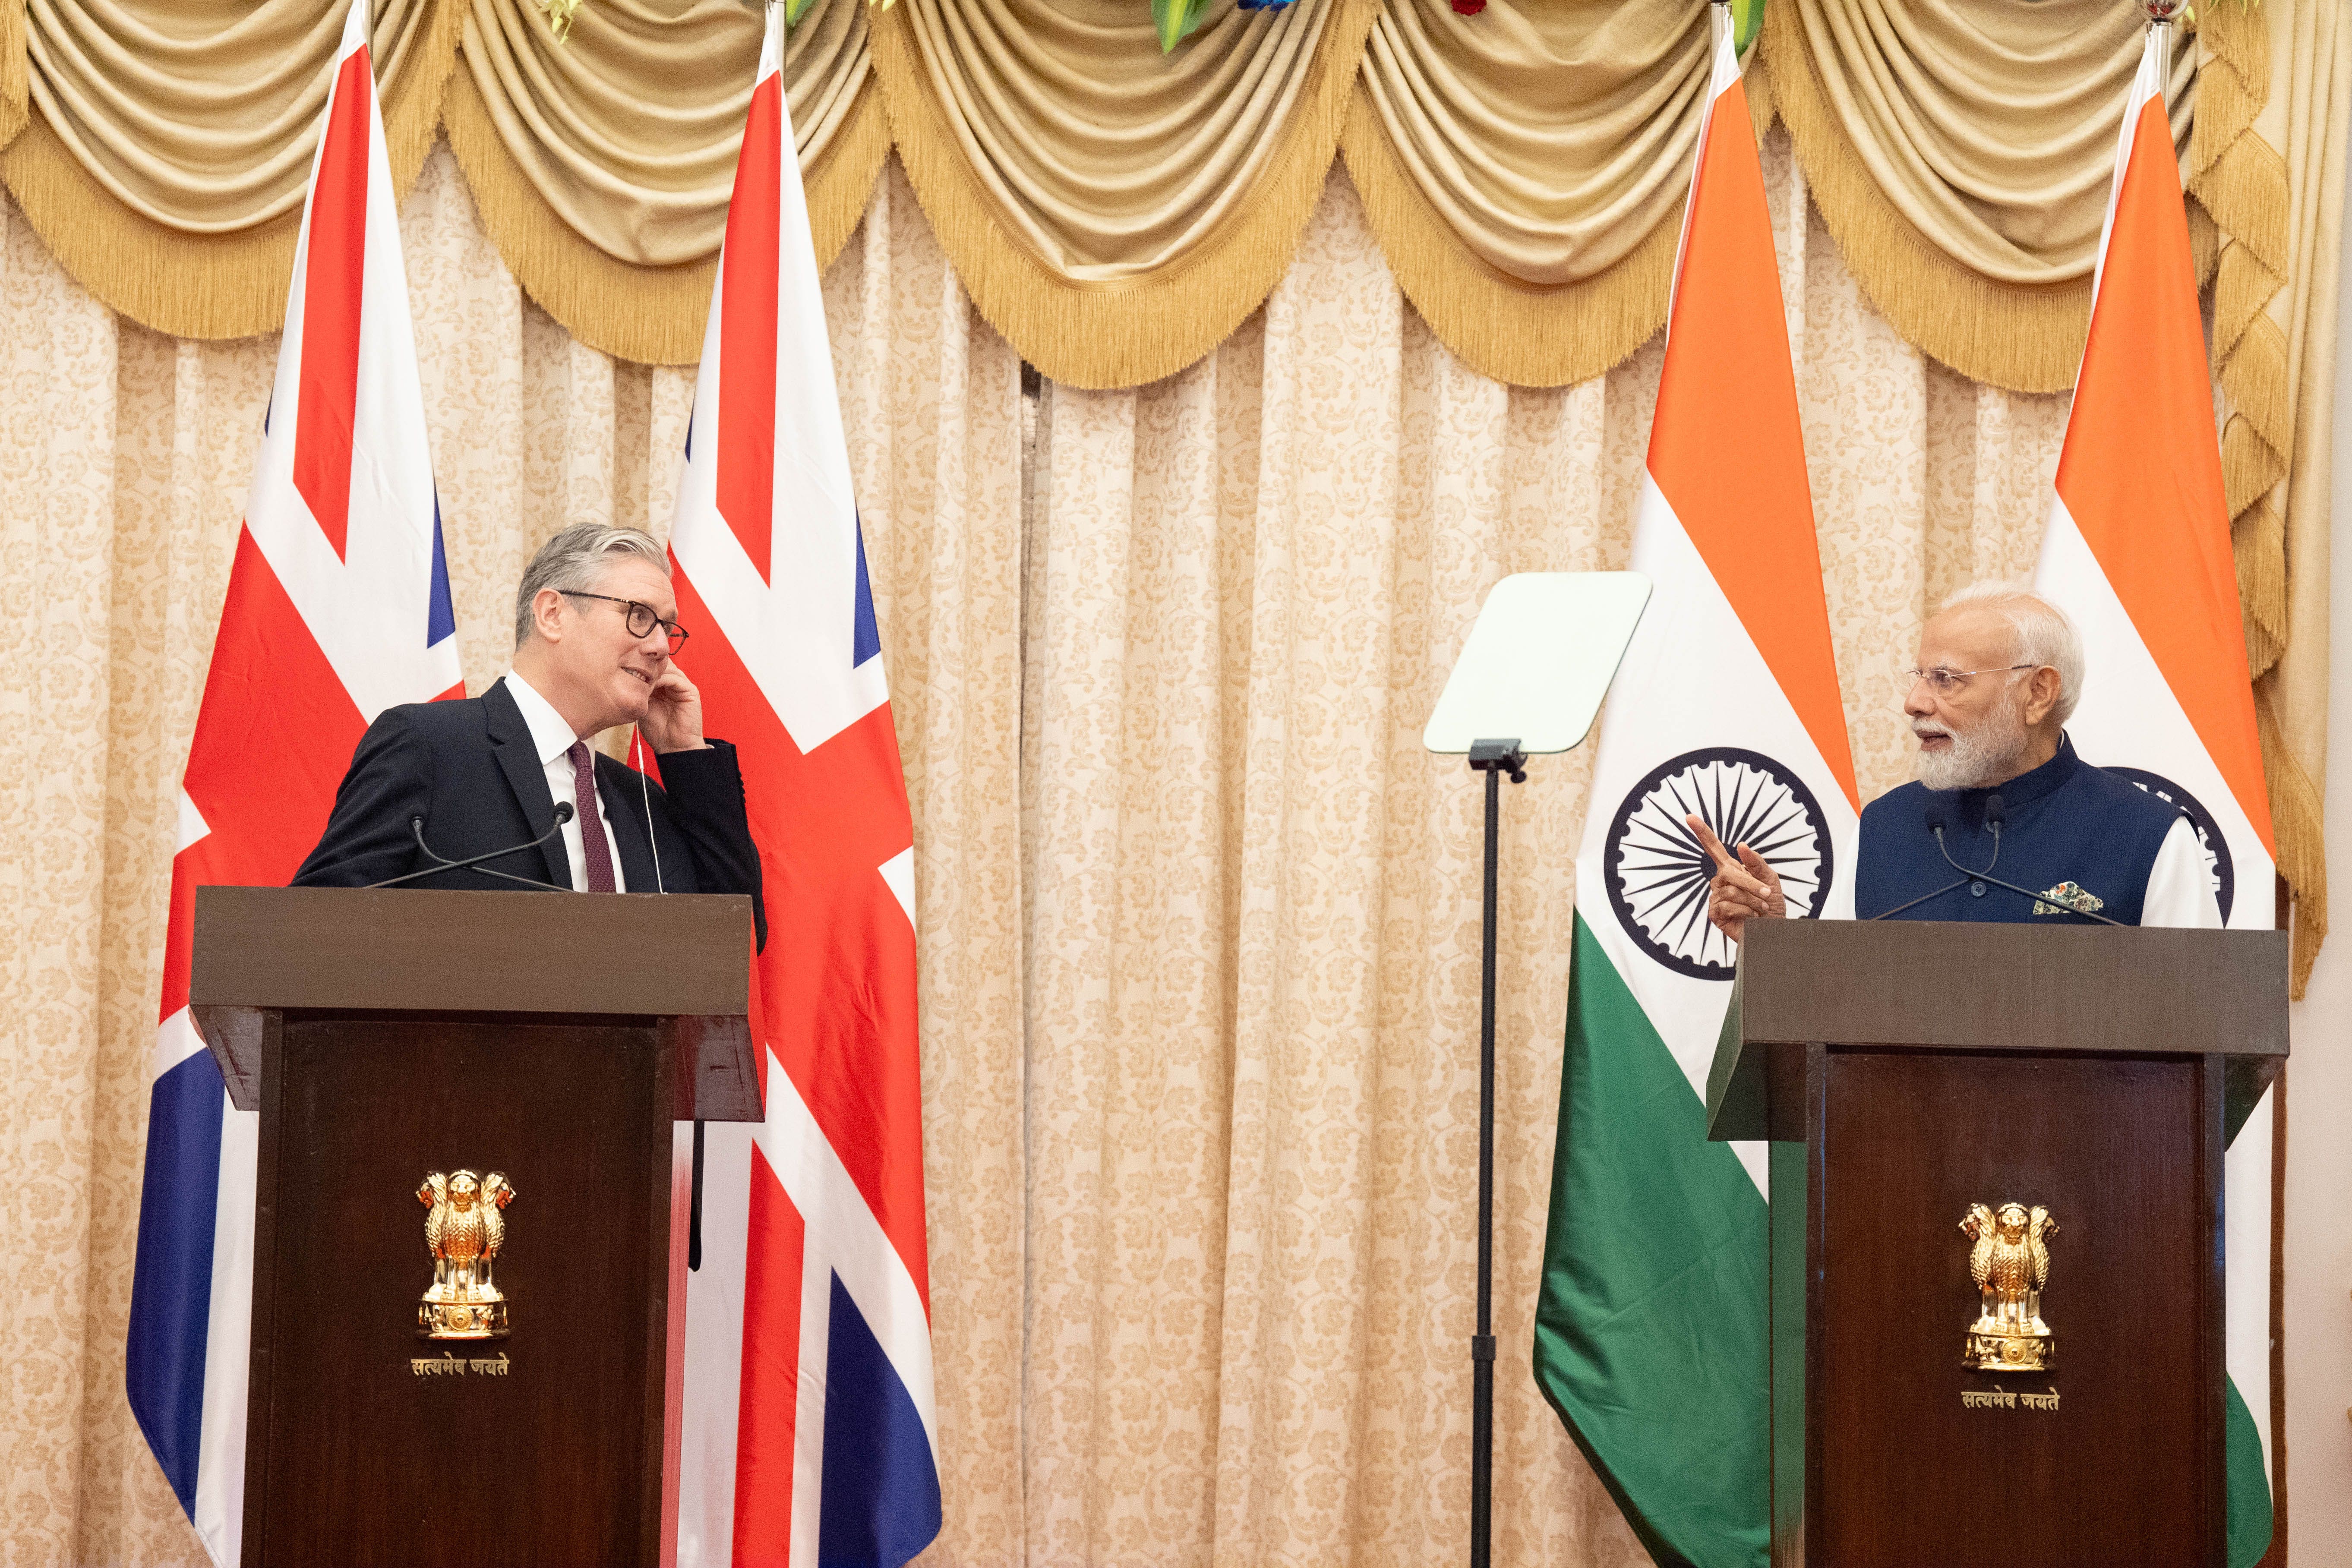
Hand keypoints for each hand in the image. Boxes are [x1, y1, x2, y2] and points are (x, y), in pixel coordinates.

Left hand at [637, 663, 707, 752]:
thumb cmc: (657, 730)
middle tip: (631, 667)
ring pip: (667, 667)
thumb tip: (628, 674)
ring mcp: (682, 685)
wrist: (672, 746)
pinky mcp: (690, 691)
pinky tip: (650, 685)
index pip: (652, 665)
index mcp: (662, 684)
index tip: (624, 666)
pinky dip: (661, 679)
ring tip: (639, 676)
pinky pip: (675, 678)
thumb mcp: (642, 705)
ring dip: (652, 671)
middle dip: (646, 664)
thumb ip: (639, 689)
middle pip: (660, 662)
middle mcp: (672, 682)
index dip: (639, 663)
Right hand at [1687, 814, 1784, 943]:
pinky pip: (1728, 905)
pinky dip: (1745, 911)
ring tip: (1760, 909)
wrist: (1773, 931)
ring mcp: (1716, 897)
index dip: (1702, 833)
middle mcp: (1720, 881)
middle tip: (1767, 894)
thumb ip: (1756, 862)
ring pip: (1731, 891)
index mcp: (1731, 869)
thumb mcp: (1771, 879)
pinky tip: (1749, 917)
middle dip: (1751, 883)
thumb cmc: (1771, 905)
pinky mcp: (1715, 914)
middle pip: (1729, 872)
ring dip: (1752, 901)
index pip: (1713, 848)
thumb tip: (1741, 845)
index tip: (1690, 817)